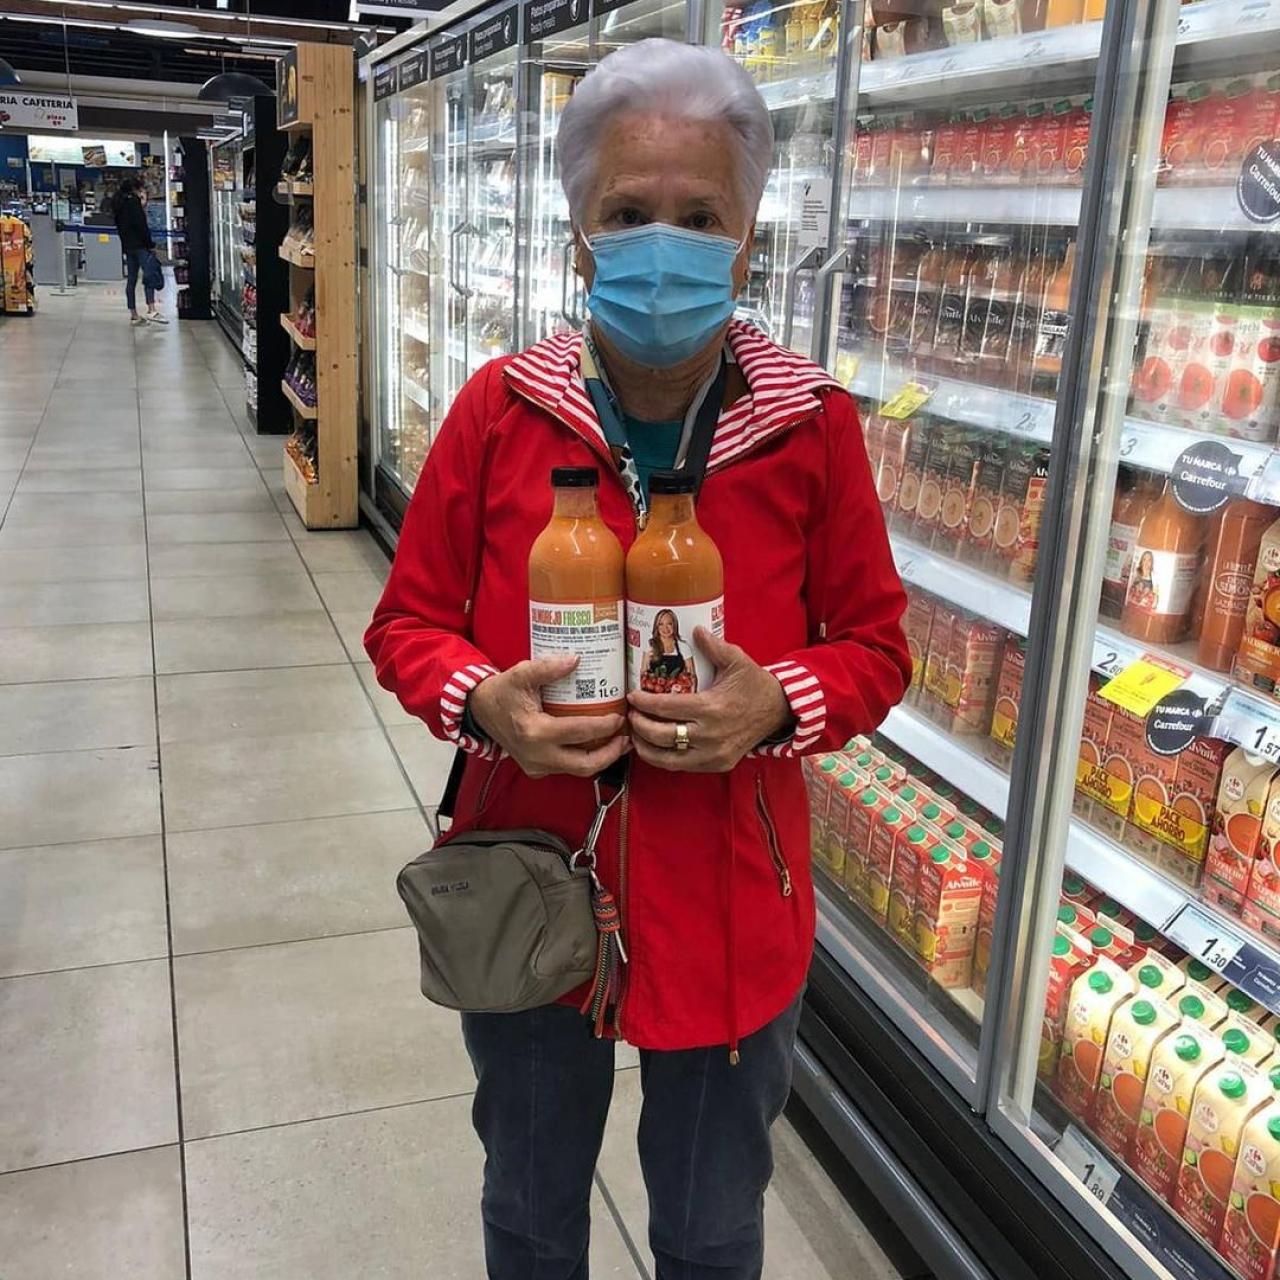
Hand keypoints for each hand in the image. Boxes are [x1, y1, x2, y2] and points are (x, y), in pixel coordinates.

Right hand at [468, 655, 629, 779]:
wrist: (480, 711)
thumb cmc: (502, 692)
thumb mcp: (521, 674)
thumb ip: (547, 667)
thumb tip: (576, 660)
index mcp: (534, 731)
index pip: (578, 733)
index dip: (603, 727)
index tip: (619, 717)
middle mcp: (536, 754)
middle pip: (584, 764)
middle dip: (611, 753)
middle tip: (626, 737)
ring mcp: (536, 765)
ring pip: (578, 770)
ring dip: (601, 759)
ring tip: (619, 742)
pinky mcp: (537, 769)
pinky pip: (566, 768)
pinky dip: (585, 759)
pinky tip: (597, 745)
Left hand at [627, 629, 790, 772]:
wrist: (779, 710)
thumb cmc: (755, 684)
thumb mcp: (737, 661)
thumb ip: (713, 646)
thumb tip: (694, 629)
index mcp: (712, 708)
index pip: (667, 708)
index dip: (644, 703)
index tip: (632, 697)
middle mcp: (710, 735)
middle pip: (661, 736)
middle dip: (639, 725)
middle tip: (630, 715)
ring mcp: (714, 754)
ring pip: (667, 759)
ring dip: (646, 748)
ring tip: (636, 735)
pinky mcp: (717, 765)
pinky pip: (682, 766)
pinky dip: (664, 759)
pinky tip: (655, 747)